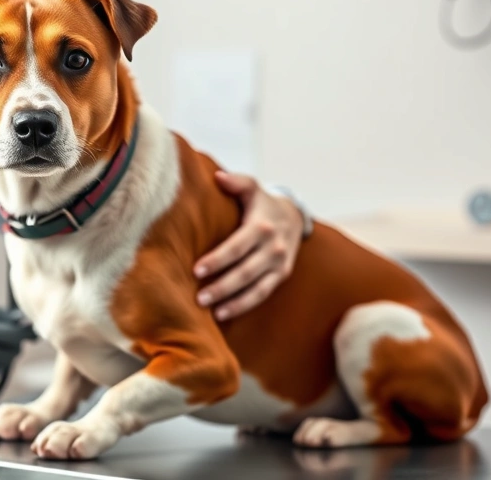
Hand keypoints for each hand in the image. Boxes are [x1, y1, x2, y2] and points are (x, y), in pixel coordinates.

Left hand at [194, 172, 304, 320]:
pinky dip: (244, 306)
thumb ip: (235, 181)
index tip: (196, 270)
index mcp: (261, 226)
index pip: (237, 247)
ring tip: (211, 312)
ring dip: (233, 302)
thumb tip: (217, 176)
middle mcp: (273, 247)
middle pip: (245, 272)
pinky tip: (224, 314)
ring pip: (256, 289)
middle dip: (222, 287)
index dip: (218, 260)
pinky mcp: (281, 276)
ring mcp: (279, 264)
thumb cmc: (262, 202)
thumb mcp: (252, 187)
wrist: (294, 216)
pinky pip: (262, 295)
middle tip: (199, 299)